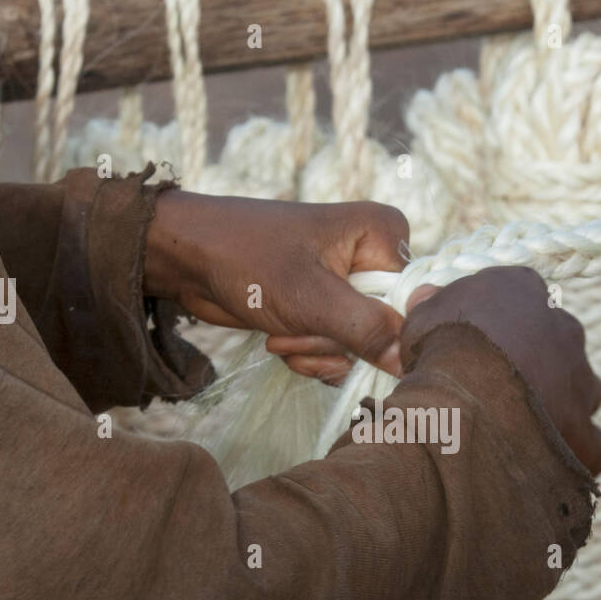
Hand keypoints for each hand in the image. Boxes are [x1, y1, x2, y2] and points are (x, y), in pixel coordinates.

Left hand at [143, 190, 409, 381]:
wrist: (189, 260)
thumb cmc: (247, 260)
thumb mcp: (311, 299)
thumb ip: (366, 329)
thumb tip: (409, 363)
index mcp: (385, 236)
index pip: (411, 303)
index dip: (379, 331)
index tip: (337, 331)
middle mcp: (374, 258)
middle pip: (384, 331)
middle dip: (334, 344)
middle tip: (296, 329)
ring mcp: (350, 287)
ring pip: (359, 349)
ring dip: (317, 354)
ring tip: (281, 334)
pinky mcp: (328, 310)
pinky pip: (338, 353)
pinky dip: (309, 357)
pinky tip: (281, 340)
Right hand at [400, 267, 600, 475]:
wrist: (466, 398)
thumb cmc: (441, 349)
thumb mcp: (422, 318)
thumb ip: (430, 306)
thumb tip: (428, 296)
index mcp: (522, 289)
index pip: (516, 295)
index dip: (494, 322)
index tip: (472, 342)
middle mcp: (563, 327)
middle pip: (553, 342)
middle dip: (531, 363)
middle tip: (494, 388)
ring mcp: (581, 379)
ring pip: (582, 389)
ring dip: (559, 403)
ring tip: (522, 426)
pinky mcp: (585, 429)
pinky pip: (594, 442)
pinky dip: (577, 450)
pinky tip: (551, 460)